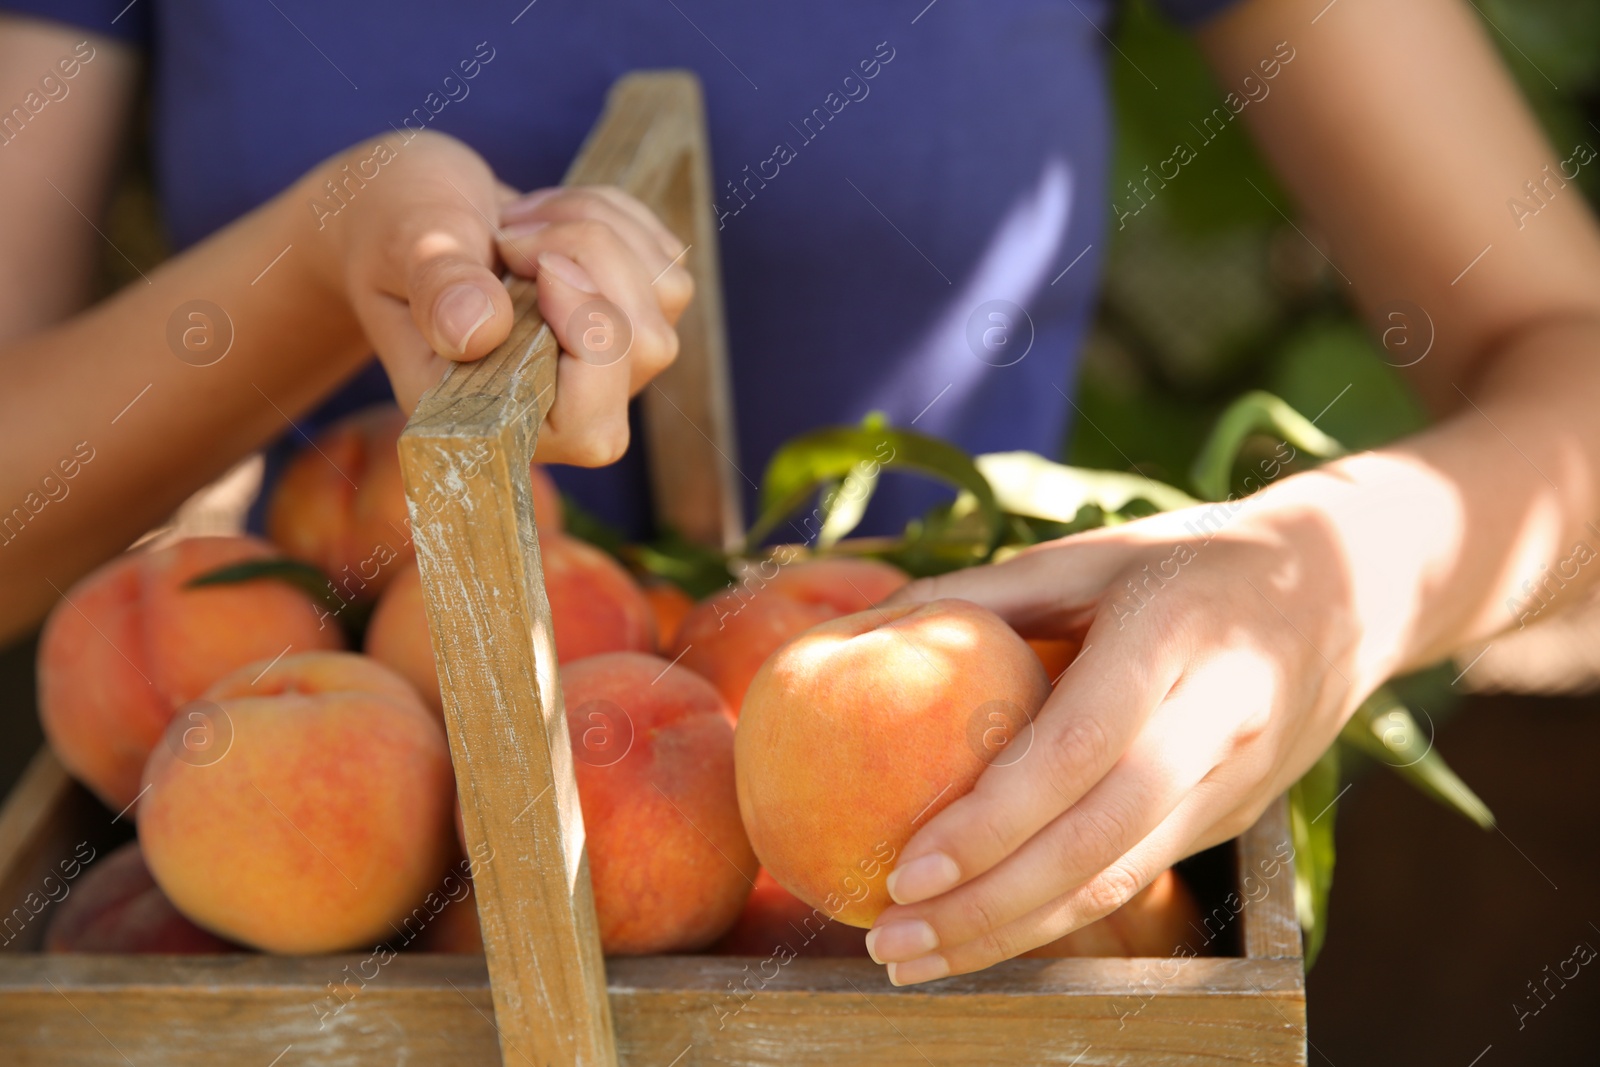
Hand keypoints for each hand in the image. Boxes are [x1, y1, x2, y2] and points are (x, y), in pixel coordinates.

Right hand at [307, 131, 692, 464]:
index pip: (589, 425)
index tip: (542, 266)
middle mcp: (557, 405)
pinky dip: (616, 218)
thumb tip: (479, 330)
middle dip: (593, 260)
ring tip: (520, 219)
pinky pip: (667, 263)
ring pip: (664, 300)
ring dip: (599, 230)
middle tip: (512, 232)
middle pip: (643, 348)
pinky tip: (551, 215)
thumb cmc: (393, 231)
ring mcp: (603, 365)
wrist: (407, 210)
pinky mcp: (632, 313)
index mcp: (489, 419)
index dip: (590, 342)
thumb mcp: (401, 245)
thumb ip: (436, 286)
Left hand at [865, 496, 1369, 983]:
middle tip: (890, 938)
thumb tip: (858, 628)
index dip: (994, 820)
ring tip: (916, 959)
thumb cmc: (1189, 560)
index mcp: (1175, 637)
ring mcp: (1235, 782)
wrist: (1348, 587)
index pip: (1079, 749)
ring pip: (1122, 877)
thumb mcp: (1092, 552)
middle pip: (1100, 840)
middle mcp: (1216, 720)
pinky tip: (980, 934)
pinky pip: (1137, 876)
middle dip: (990, 906)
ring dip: (1014, 932)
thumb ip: (982, 592)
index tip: (905, 867)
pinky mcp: (1232, 820)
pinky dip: (1054, 915)